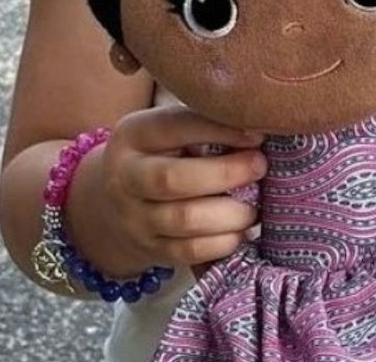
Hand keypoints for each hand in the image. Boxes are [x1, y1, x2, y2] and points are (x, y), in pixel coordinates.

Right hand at [65, 104, 265, 277]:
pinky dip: (223, 242)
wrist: (115, 204)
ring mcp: (134, 218)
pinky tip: (242, 231)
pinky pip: (189, 252)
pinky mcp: (150, 250)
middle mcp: (126, 177)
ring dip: (230, 213)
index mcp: (134, 135)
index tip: (258, 133)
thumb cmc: (162, 154)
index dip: (220, 130)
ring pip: (184, 220)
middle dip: (226, 173)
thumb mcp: (170, 130)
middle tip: (260, 167)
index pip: (176, 126)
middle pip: (173, 179)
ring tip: (255, 204)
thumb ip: (205, 124)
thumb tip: (258, 126)